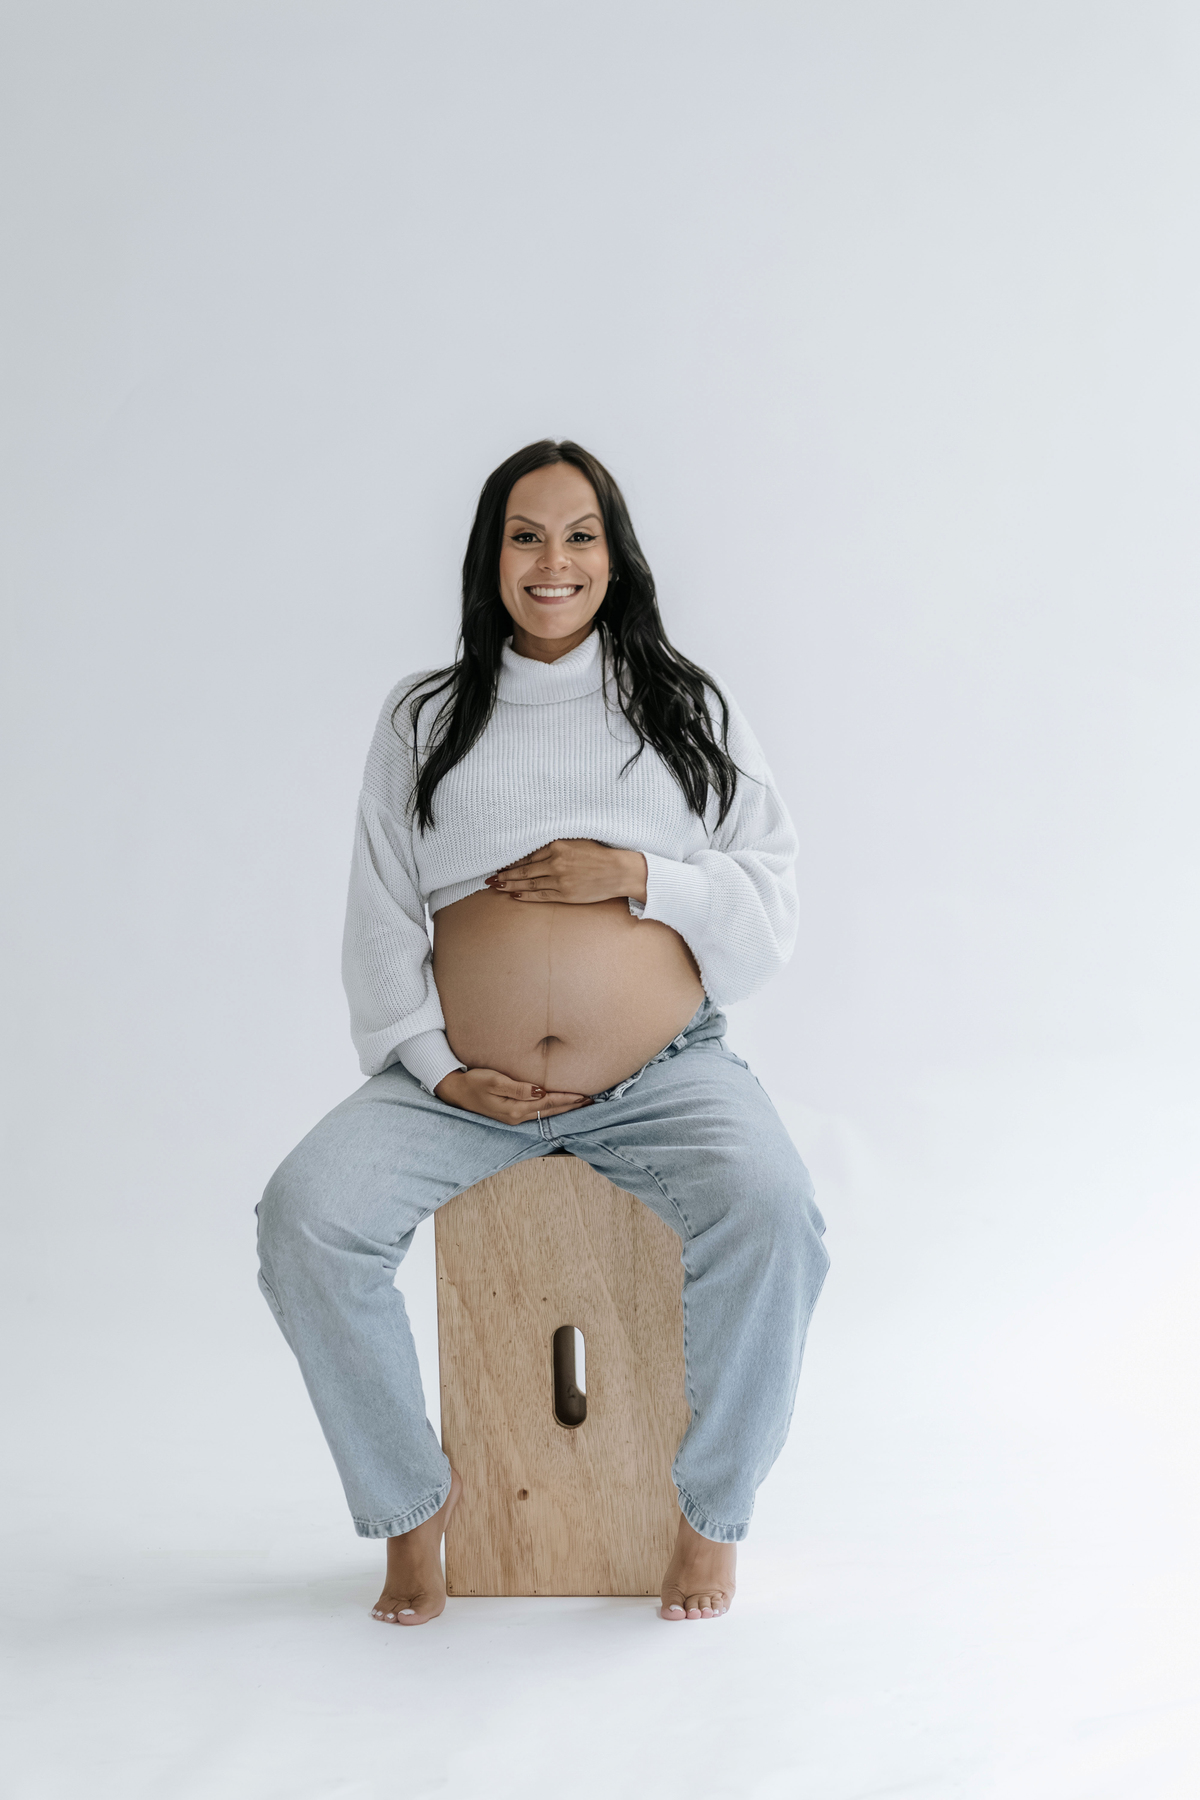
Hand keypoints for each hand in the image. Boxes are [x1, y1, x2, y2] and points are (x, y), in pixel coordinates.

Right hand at [433, 1067, 592, 1122]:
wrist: (455, 1091)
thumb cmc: (474, 1081)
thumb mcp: (494, 1081)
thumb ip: (518, 1088)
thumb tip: (540, 1092)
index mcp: (515, 1109)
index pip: (548, 1104)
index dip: (567, 1099)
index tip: (584, 1095)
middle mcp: (517, 1117)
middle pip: (551, 1112)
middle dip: (571, 1106)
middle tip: (591, 1101)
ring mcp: (514, 1118)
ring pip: (545, 1114)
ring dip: (563, 1109)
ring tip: (580, 1104)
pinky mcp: (511, 1114)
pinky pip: (537, 1113)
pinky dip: (551, 1109)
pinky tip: (558, 1106)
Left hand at [484, 839, 647, 905]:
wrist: (619, 871)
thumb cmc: (600, 854)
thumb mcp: (577, 841)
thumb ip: (557, 844)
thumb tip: (536, 849)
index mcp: (557, 845)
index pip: (528, 854)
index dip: (511, 860)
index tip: (499, 863)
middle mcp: (556, 862)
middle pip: (523, 869)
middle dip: (505, 874)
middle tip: (490, 878)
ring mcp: (559, 879)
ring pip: (528, 883)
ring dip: (510, 885)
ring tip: (497, 887)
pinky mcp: (565, 894)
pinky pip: (540, 895)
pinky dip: (526, 896)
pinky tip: (515, 896)